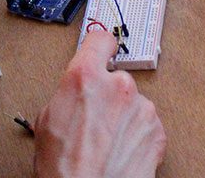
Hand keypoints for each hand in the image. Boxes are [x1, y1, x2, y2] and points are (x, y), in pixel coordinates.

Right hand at [33, 31, 166, 176]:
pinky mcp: (158, 131)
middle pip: (116, 77)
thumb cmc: (63, 167)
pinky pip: (146, 124)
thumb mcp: (46, 120)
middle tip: (93, 120)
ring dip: (123, 117)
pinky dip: (137, 135)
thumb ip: (67, 94)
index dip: (99, 46)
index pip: (100, 39)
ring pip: (133, 103)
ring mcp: (142, 108)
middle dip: (107, 95)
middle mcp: (118, 86)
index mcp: (85, 77)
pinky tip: (120, 151)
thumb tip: (74, 93)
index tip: (101, 49)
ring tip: (106, 143)